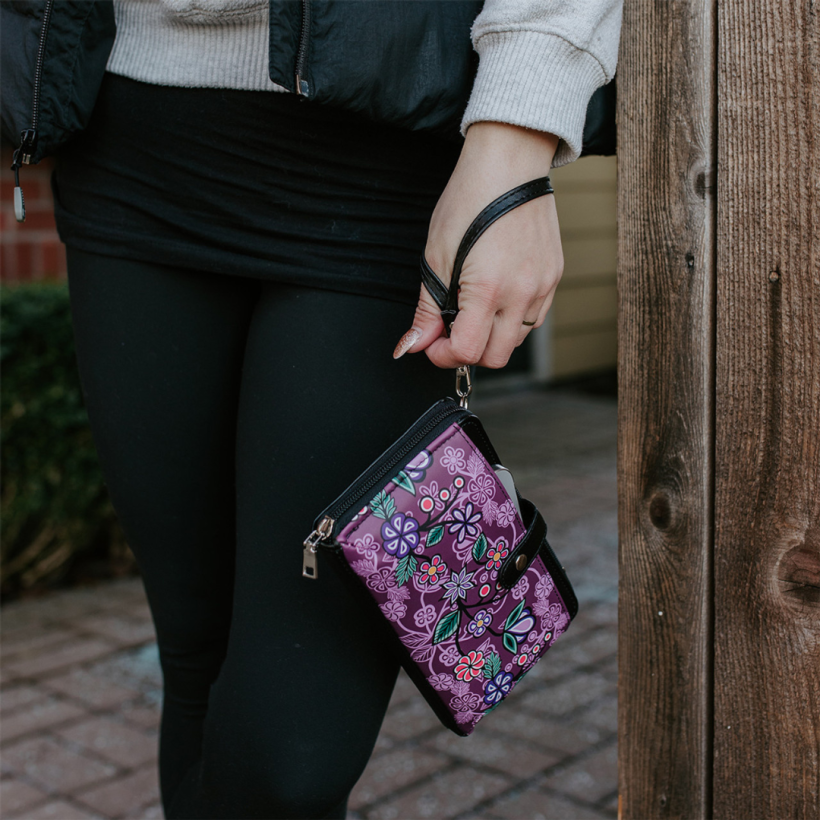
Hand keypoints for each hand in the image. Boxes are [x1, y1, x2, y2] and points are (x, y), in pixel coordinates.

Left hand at [393, 121, 563, 368]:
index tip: (432, 344)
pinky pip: (535, 318)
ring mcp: (543, 286)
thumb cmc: (469, 200)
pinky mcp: (554, 276)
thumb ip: (427, 307)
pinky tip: (496, 297)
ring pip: (517, 340)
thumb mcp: (436, 255)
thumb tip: (415, 343)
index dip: (443, 355)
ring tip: (472, 310)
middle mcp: (522, 293)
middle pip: (496, 356)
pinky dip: (512, 320)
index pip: (468, 351)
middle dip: (468, 352)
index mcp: (489, 288)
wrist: (509, 162)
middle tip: (449, 331)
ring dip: (491, 337)